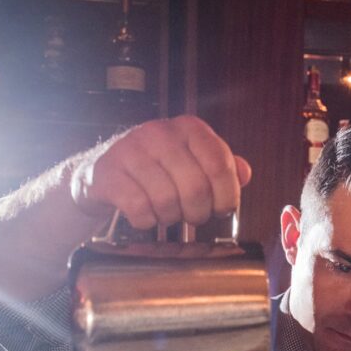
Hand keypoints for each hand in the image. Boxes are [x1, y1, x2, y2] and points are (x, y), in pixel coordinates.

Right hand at [69, 115, 251, 228]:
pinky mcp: (107, 172)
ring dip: (171, 217)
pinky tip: (145, 216)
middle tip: (192, 216)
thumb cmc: (158, 172)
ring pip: (167, 200)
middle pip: (195, 187)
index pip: (220, 165)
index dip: (226, 196)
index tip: (221, 209)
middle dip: (198, 212)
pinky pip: (139, 208)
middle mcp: (160, 132)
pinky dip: (146, 221)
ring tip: (166, 213)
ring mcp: (131, 150)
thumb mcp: (194, 163)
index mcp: (188, 129)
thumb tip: (245, 173)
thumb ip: (221, 167)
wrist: (105, 174)